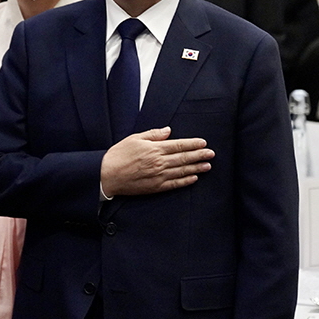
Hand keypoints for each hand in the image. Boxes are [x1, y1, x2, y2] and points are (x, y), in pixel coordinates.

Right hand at [99, 127, 213, 197]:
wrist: (107, 175)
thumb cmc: (119, 155)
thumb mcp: (134, 138)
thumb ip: (153, 135)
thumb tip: (168, 131)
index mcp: (155, 149)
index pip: (179, 145)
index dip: (193, 144)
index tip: (203, 143)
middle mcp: (159, 162)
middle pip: (184, 158)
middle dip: (199, 155)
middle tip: (211, 154)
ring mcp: (158, 176)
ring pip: (182, 171)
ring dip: (196, 168)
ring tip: (207, 166)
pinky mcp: (155, 187)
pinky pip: (174, 184)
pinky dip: (185, 181)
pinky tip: (194, 178)